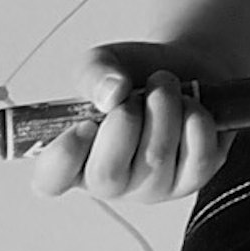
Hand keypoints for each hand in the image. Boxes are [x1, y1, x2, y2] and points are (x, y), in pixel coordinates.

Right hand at [30, 38, 244, 206]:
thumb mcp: (103, 63)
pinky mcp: (194, 179)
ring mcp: (154, 187)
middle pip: (107, 175)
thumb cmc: (132, 77)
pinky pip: (197, 156)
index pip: (51, 180)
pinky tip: (189, 106)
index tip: (84, 123)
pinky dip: (195, 118)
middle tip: (135, 94)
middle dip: (125, 120)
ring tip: (164, 86)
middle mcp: (111, 183)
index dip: (63, 156)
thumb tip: (112, 94)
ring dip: (164, 106)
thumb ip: (95, 73)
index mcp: (75, 159)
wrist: (184, 68)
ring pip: (156, 159)